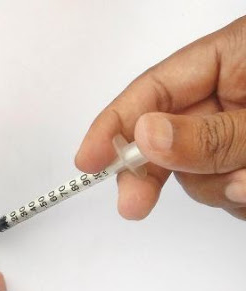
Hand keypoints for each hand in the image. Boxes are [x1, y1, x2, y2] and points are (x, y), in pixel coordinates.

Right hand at [76, 16, 245, 219]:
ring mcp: (235, 131)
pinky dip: (234, 197)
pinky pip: (219, 187)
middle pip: (164, 134)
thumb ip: (208, 133)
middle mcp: (228, 94)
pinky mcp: (243, 161)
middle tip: (133, 206)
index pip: (153, 89)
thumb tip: (143, 136)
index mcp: (231, 58)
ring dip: (215, 186)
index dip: (113, 125)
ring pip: (193, 170)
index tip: (87, 161)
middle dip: (151, 172)